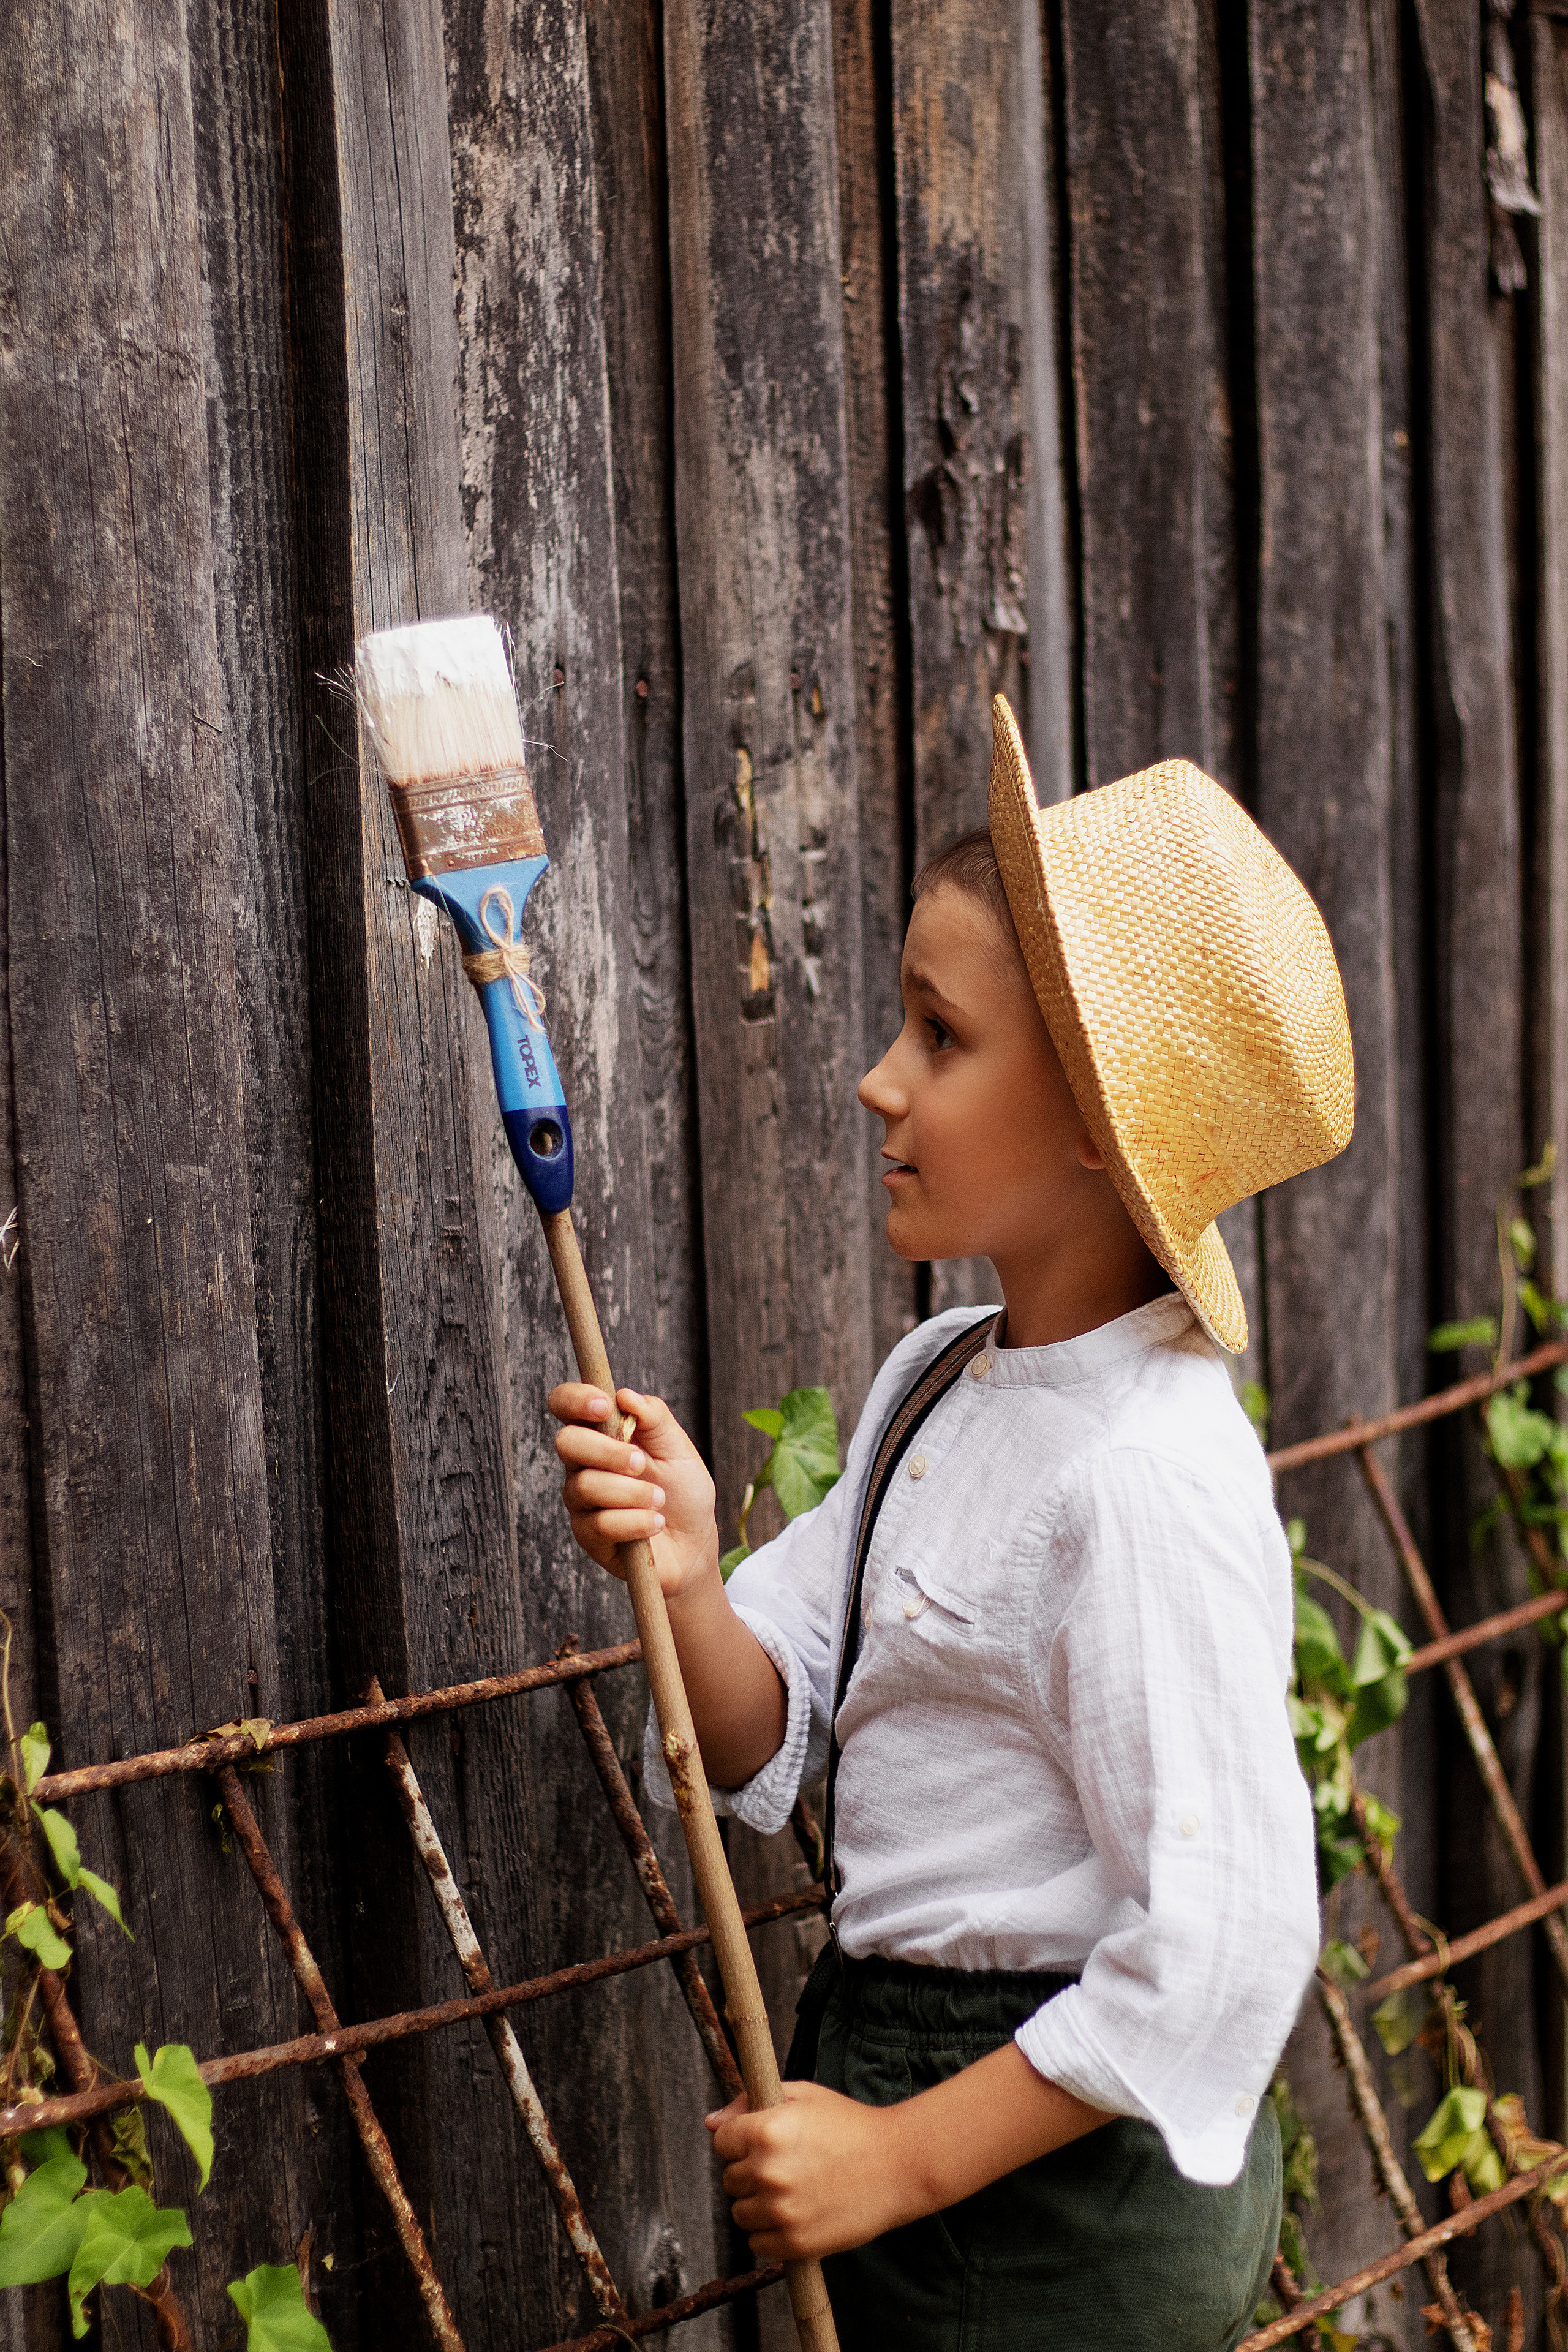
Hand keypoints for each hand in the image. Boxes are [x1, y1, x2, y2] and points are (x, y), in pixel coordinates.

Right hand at [549, 1385, 718, 1600]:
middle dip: (607, 1451)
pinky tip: (655, 1524)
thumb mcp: (678, 1449)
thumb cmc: (683, 1492)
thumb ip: (655, 1418)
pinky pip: (601, 1523)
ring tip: (659, 1502)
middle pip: (566, 1442)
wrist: (694, 1544)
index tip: (603, 1406)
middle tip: (640, 1464)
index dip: (574, 1399)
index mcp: (601, 1434)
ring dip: (633, 1493)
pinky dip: (637, 1522)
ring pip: (586, 1485)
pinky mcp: (588, 1535)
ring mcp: (582, 1501)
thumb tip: (625, 1395)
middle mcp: (583, 1465)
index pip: (566, 1405)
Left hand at [707, 2084, 917, 2258]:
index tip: (764, 2143)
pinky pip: (757, 2243)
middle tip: (787, 2166)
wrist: (897, 2165)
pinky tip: (796, 2214)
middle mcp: (768, 2171)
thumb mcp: (804, 2097)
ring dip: (759, 2204)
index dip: (742, 2140)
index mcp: (767, 2130)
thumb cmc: (851, 2126)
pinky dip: (770, 2233)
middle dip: (751, 2172)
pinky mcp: (795, 2243)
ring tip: (793, 2191)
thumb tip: (711, 2122)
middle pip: (730, 2178)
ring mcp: (781, 2210)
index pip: (723, 2141)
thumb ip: (752, 2103)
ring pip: (740, 2213)